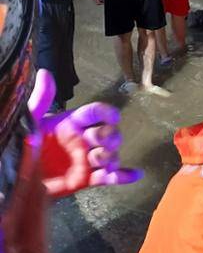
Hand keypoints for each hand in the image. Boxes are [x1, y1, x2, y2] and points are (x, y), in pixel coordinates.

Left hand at [27, 70, 143, 197]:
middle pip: (109, 134)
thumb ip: (40, 100)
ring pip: (111, 155)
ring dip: (112, 157)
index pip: (95, 113)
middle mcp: (82, 140)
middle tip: (98, 143)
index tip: (112, 118)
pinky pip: (110, 177)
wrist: (16, 178)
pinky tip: (136, 175)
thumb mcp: (29, 122)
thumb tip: (46, 73)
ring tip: (101, 162)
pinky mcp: (87, 179)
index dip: (106, 113)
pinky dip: (124, 176)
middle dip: (109, 137)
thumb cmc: (21, 147)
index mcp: (71, 123)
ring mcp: (86, 160)